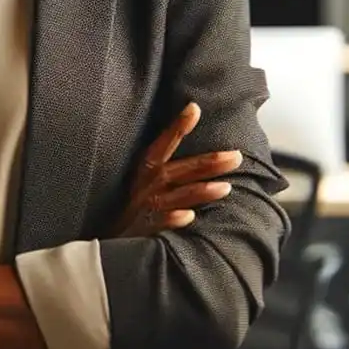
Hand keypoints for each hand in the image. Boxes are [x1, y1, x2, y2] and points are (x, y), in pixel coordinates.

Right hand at [109, 102, 241, 235]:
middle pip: (183, 169)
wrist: (111, 240)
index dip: (178, 126)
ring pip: (179, 196)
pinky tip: (189, 216)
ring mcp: (148, 207)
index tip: (194, 108)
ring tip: (226, 188)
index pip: (164, 143)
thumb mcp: (146, 181)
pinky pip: (161, 223)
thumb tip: (206, 156)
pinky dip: (174, 218)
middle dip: (210, 162)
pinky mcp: (145, 230)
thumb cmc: (136, 206)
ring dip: (201, 191)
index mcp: (147, 168)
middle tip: (237, 156)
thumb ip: (172, 168)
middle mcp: (148, 184)